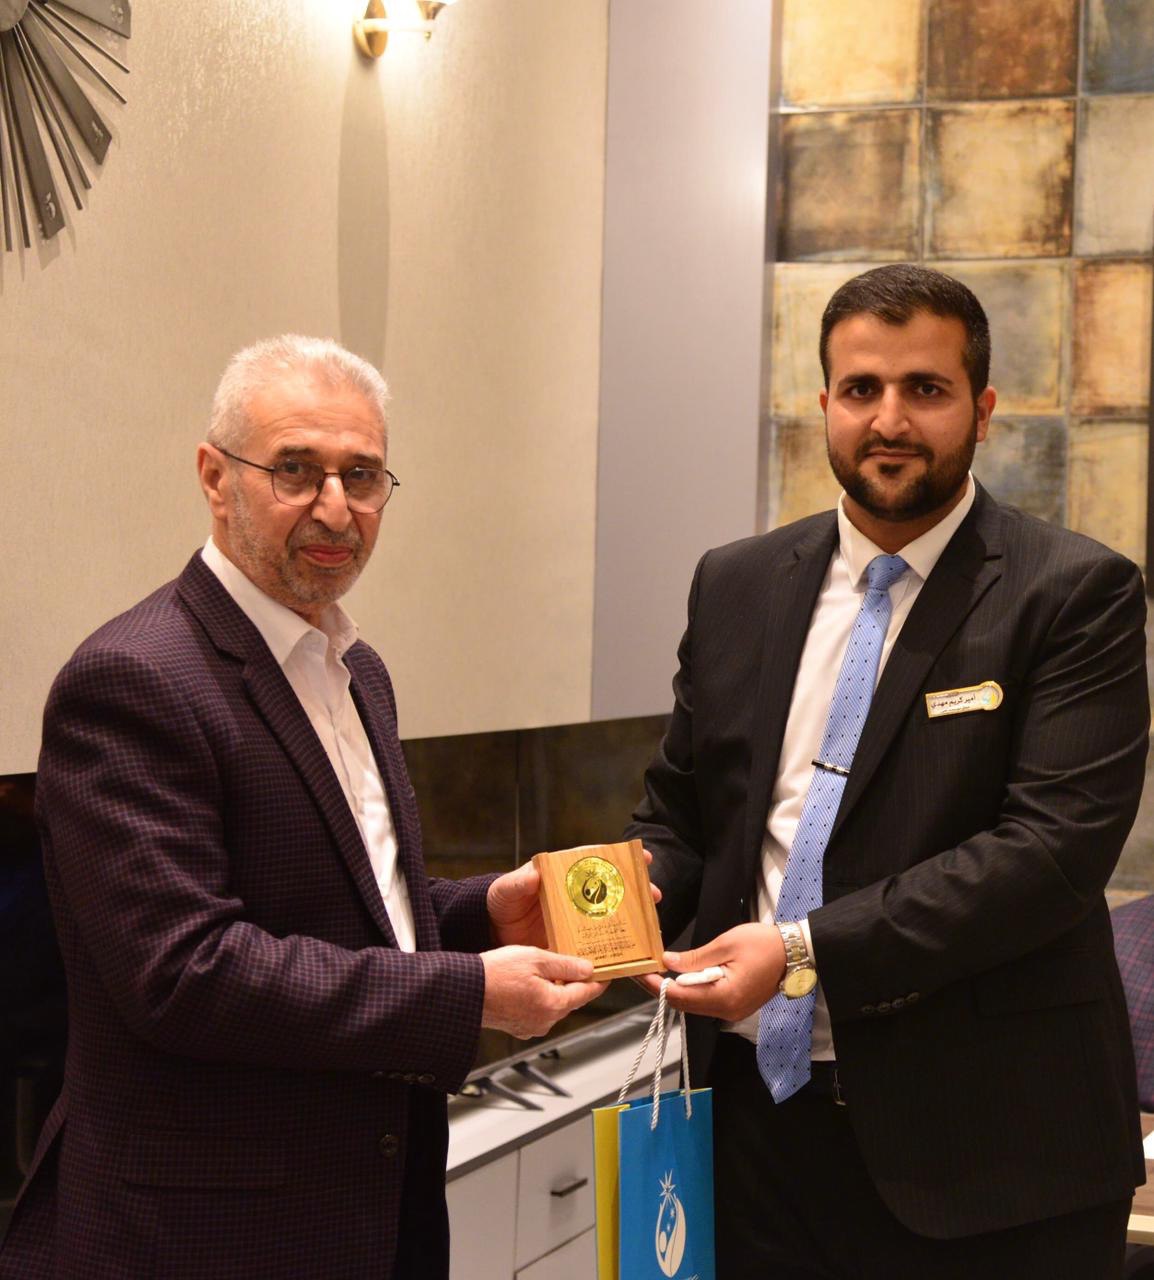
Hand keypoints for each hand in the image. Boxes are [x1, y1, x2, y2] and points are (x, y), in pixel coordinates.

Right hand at [480, 946, 607, 1037]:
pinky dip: (541, 998)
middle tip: (580, 964)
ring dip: (557, 990)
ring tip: (551, 968)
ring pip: (555, 1006)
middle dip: (576, 983)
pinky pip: (539, 1011)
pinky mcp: (518, 1027)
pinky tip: (532, 982)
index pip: (586, 993)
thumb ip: (566, 965)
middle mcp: (545, 1021)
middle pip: (571, 1000)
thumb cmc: (495, 974)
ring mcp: (531, 1027)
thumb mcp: (536, 959)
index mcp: (553, 1005)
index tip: (607, 973)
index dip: (599, 980)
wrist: (464, 991)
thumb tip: (589, 969)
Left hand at [488, 850, 662, 949]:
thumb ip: (517, 882)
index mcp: (564, 878)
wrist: (493, 936)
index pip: (596, 863)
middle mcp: (576, 899)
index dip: (620, 860)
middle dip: (636, 892)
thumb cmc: (501, 905)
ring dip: (632, 922)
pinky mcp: (574, 948)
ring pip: (610, 920)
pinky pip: (597, 949)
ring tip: (650, 926)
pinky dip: (613, 952)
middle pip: (612, 892)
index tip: (642, 858)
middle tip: (653, 895)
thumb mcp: (506, 890)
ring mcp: (577, 924)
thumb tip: (533, 874)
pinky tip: (630, 956)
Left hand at [637, 923, 785, 1021]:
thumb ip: (695, 957)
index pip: (680, 997)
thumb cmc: (763, 943)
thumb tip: (668, 962)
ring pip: (694, 1005)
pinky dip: (691, 990)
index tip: (640, 972)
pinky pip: (706, 1001)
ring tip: (657, 971)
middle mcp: (727, 1011)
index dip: (657, 985)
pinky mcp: (736, 1006)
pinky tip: (681, 976)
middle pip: (685, 1005)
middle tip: (644, 969)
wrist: (796, 952)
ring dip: (675, 989)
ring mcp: (733, 1011)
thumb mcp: (726, 944)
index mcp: (725, 997)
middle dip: (662, 988)